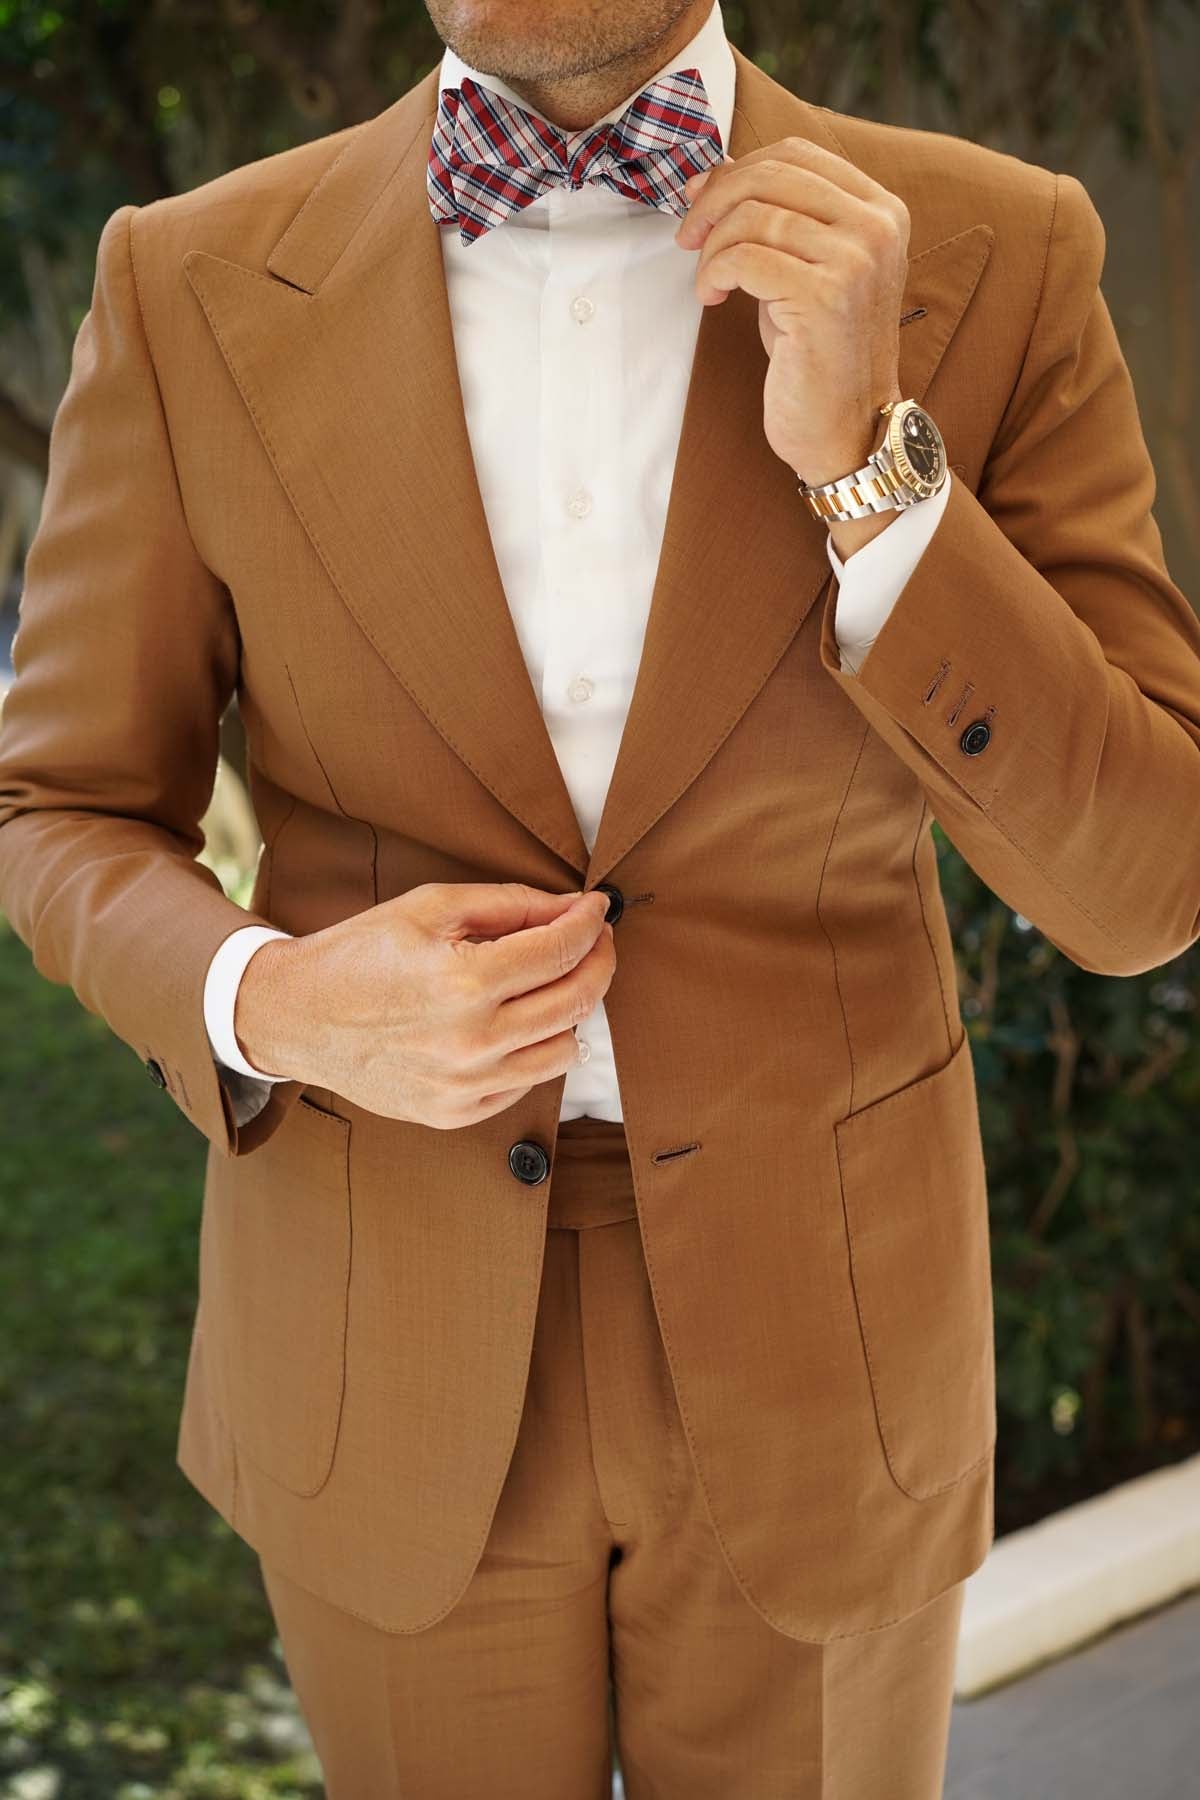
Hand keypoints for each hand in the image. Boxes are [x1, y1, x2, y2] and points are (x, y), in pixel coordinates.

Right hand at [233, 883, 614, 1128]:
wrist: (298, 1017)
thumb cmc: (361, 953)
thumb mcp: (430, 908)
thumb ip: (509, 904)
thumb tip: (574, 908)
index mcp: (464, 982)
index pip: (561, 951)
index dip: (590, 924)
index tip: (597, 909)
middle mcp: (471, 1042)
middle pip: (575, 1001)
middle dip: (599, 961)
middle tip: (595, 939)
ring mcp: (465, 1086)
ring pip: (564, 1050)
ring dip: (572, 1010)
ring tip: (554, 982)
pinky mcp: (456, 1114)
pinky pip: (527, 1084)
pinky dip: (535, 1049)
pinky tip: (514, 1021)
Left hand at [673, 136, 909, 487]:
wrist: (847, 428)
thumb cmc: (819, 352)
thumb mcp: (799, 269)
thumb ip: (772, 217)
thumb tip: (710, 173)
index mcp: (881, 210)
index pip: (797, 154)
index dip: (737, 171)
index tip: (700, 203)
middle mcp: (877, 227)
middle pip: (772, 175)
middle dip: (714, 202)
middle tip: (687, 238)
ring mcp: (856, 260)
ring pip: (753, 216)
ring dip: (712, 247)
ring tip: (710, 282)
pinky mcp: (825, 297)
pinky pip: (745, 258)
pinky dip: (715, 274)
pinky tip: (713, 298)